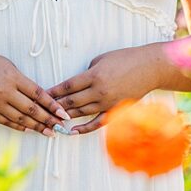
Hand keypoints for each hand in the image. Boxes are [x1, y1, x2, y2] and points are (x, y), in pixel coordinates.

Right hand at [0, 46, 71, 135]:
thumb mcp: (8, 65)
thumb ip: (23, 82)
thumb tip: (40, 98)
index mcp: (12, 77)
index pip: (38, 95)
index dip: (53, 106)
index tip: (64, 114)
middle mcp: (4, 92)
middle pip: (32, 110)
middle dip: (49, 120)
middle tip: (61, 127)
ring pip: (20, 120)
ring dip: (37, 127)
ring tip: (50, 132)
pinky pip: (7, 122)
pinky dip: (20, 127)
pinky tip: (30, 130)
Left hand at [47, 45, 164, 133]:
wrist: (149, 68)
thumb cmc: (124, 59)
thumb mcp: (100, 60)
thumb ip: (86, 73)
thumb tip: (75, 84)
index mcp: (93, 75)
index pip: (67, 86)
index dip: (53, 92)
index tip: (41, 95)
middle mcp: (99, 91)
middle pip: (72, 101)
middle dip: (55, 105)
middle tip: (42, 110)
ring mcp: (108, 102)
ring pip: (82, 112)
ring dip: (66, 116)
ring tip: (52, 120)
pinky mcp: (116, 110)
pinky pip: (98, 122)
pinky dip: (85, 128)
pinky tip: (73, 131)